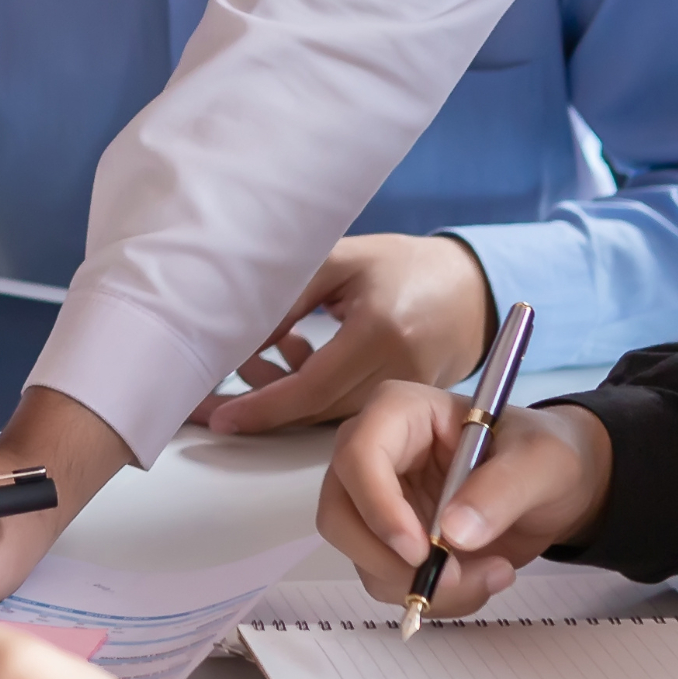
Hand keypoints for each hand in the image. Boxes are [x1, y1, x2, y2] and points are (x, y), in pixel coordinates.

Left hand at [190, 233, 494, 435]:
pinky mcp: (406, 402)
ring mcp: (406, 391)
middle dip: (258, 409)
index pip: (312, 386)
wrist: (470, 287)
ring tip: (252, 362)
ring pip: (327, 413)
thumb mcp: (341, 260)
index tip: (221, 418)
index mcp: (379, 331)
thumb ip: (289, 295)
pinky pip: (346, 408)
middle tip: (207, 404)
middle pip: (315, 409)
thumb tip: (240, 333)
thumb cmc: (401, 264)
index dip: (263, 406)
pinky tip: (294, 357)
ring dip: (281, 396)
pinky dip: (310, 393)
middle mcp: (396, 369)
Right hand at [318, 382, 613, 620]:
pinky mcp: (392, 541)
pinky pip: (389, 581)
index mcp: (402, 412)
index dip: (377, 506)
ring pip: (363, 558)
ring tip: (493, 574)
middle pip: (340, 514)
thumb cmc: (547, 455)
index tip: (421, 551)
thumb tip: (454, 532)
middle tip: (454, 577)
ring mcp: (379, 501)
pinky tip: (480, 578)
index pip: (359, 454)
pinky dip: (434, 596)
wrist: (556, 489)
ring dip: (423, 585)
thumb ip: (503, 488)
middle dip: (391, 561)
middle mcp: (376, 455)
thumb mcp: (543, 462)